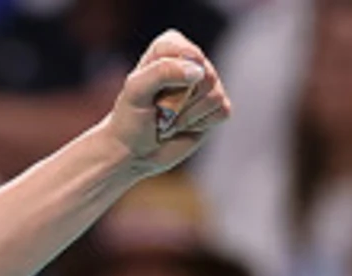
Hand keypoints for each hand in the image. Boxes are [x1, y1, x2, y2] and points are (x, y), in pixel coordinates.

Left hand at [104, 33, 228, 176]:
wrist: (133, 151)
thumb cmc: (130, 117)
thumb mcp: (135, 90)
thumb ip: (162, 71)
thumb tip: (198, 71)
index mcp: (170, 47)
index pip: (185, 51)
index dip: (171, 74)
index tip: (151, 90)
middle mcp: (193, 62)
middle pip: (205, 75)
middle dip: (177, 100)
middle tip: (159, 108)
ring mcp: (208, 85)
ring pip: (213, 96)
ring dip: (185, 115)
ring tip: (168, 118)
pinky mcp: (218, 107)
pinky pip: (221, 112)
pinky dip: (197, 124)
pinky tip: (182, 126)